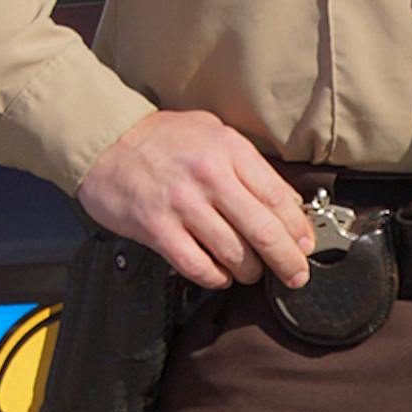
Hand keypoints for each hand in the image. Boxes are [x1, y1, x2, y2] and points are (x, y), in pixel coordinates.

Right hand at [76, 110, 316, 289]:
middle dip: (287, 261)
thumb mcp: (213, 133)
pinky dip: (215, 278)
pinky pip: (198, 266)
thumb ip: (248, 164)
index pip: (278, 198)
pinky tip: (220, 276)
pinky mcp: (157, 228)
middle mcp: (209, 176)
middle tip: (296, 276)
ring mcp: (182, 204)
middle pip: (263, 231)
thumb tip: (287, 202)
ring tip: (251, 272)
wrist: (105, 141)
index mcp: (229, 150)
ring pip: (234, 254)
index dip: (299, 229)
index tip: (306, 246)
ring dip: (249, 272)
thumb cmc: (162, 139)